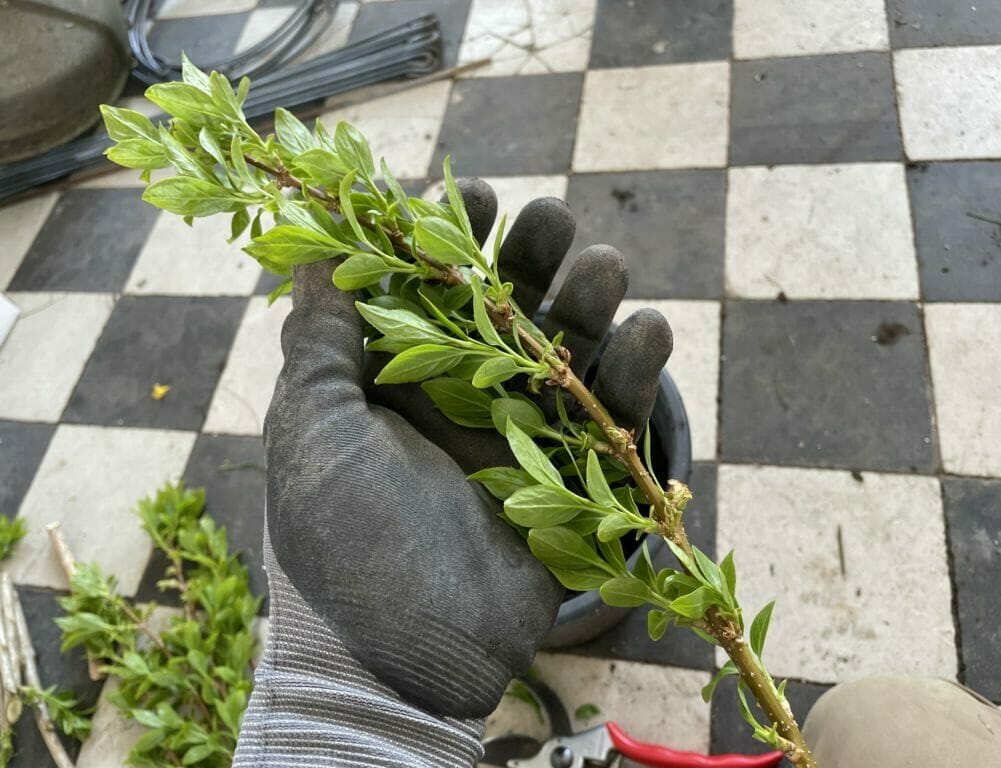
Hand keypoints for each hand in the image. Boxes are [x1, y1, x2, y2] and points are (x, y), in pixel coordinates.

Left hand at [262, 180, 672, 721]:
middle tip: (547, 223)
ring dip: (592, 300)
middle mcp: (465, 394)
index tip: (471, 194)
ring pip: (571, 345)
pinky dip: (637, 370)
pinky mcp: (578, 471)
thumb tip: (315, 255)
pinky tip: (646, 332)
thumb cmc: (342, 540)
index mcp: (400, 378)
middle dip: (532, 255)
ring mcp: (525, 431)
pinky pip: (617, 411)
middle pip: (511, 303)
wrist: (405, 649)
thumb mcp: (309, 433)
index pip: (434, 285)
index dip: (453, 236)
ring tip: (604, 268)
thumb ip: (318, 344)